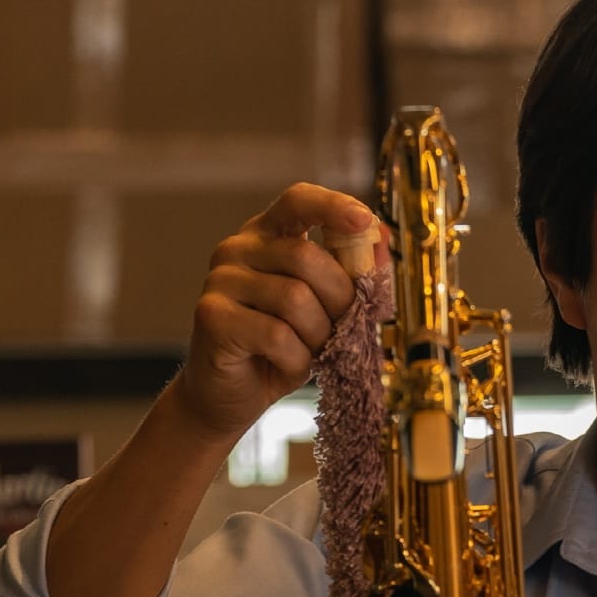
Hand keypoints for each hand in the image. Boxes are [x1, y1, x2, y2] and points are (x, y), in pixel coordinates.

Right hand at [174, 182, 384, 442]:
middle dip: (340, 299)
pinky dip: (297, 358)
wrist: (230, 396)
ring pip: (294, 299)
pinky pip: (276, 334)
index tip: (366, 222)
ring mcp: (219, 280)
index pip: (298, 199)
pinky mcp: (211, 316)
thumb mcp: (326, 309)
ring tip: (311, 351)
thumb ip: (353, 274)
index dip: (333, 206)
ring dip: (318, 335)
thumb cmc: (282, 349)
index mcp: (266, 236)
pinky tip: (288, 365)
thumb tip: (384, 238)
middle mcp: (237, 249)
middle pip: (307, 257)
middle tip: (343, 330)